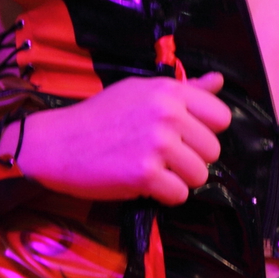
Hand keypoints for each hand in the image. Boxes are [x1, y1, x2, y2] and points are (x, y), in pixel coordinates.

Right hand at [19, 72, 231, 204]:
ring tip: (153, 169)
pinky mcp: (145, 174)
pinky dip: (163, 195)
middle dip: (192, 158)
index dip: (206, 130)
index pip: (221, 116)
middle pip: (213, 150)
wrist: (57, 142)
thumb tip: (219, 82)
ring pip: (200, 175)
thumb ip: (183, 90)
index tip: (185, 136)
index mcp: (168, 90)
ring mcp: (157, 144)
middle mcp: (167, 113)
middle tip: (163, 156)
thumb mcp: (140, 91)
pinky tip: (143, 182)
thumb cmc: (99, 116)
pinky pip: (179, 195)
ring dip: (179, 179)